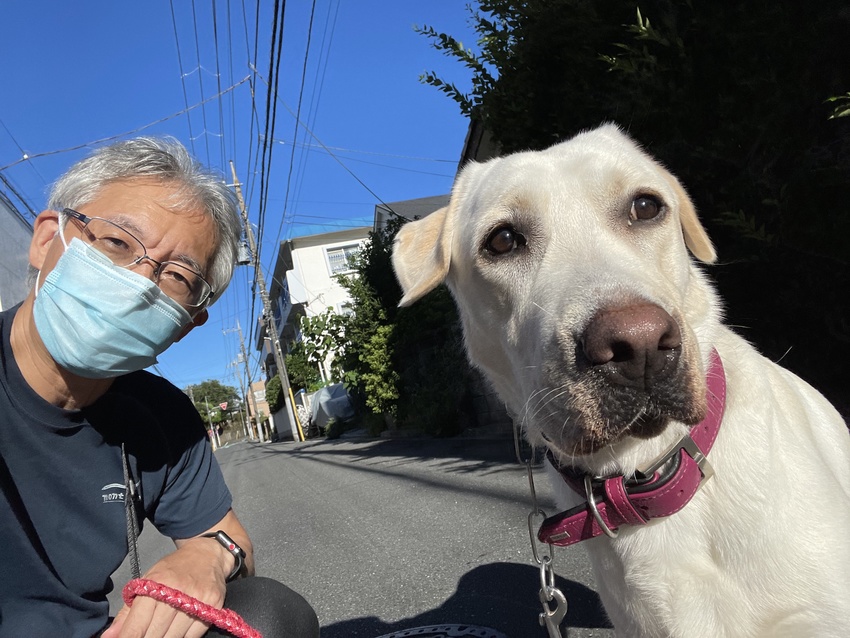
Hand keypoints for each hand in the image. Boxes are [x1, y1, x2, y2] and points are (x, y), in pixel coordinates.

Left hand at [102, 537, 229, 637]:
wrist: (207, 554)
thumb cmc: (174, 569)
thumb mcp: (148, 582)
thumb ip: (127, 613)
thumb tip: (108, 637)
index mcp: (156, 584)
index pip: (137, 625)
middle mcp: (177, 591)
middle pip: (154, 635)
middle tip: (144, 636)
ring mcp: (197, 599)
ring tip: (161, 632)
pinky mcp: (213, 606)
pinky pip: (193, 636)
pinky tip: (177, 631)